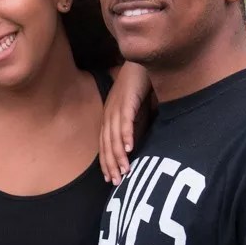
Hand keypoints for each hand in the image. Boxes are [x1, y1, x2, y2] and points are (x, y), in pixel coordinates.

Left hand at [101, 66, 152, 183]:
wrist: (140, 62)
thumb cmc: (139, 87)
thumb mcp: (134, 110)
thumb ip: (134, 126)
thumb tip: (137, 145)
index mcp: (110, 117)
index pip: (105, 144)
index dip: (107, 162)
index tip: (111, 178)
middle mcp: (110, 114)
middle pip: (107, 144)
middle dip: (111, 164)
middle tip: (116, 182)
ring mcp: (117, 107)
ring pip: (115, 136)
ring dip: (119, 155)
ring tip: (125, 170)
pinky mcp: (127, 100)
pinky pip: (126, 121)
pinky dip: (127, 135)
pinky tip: (130, 148)